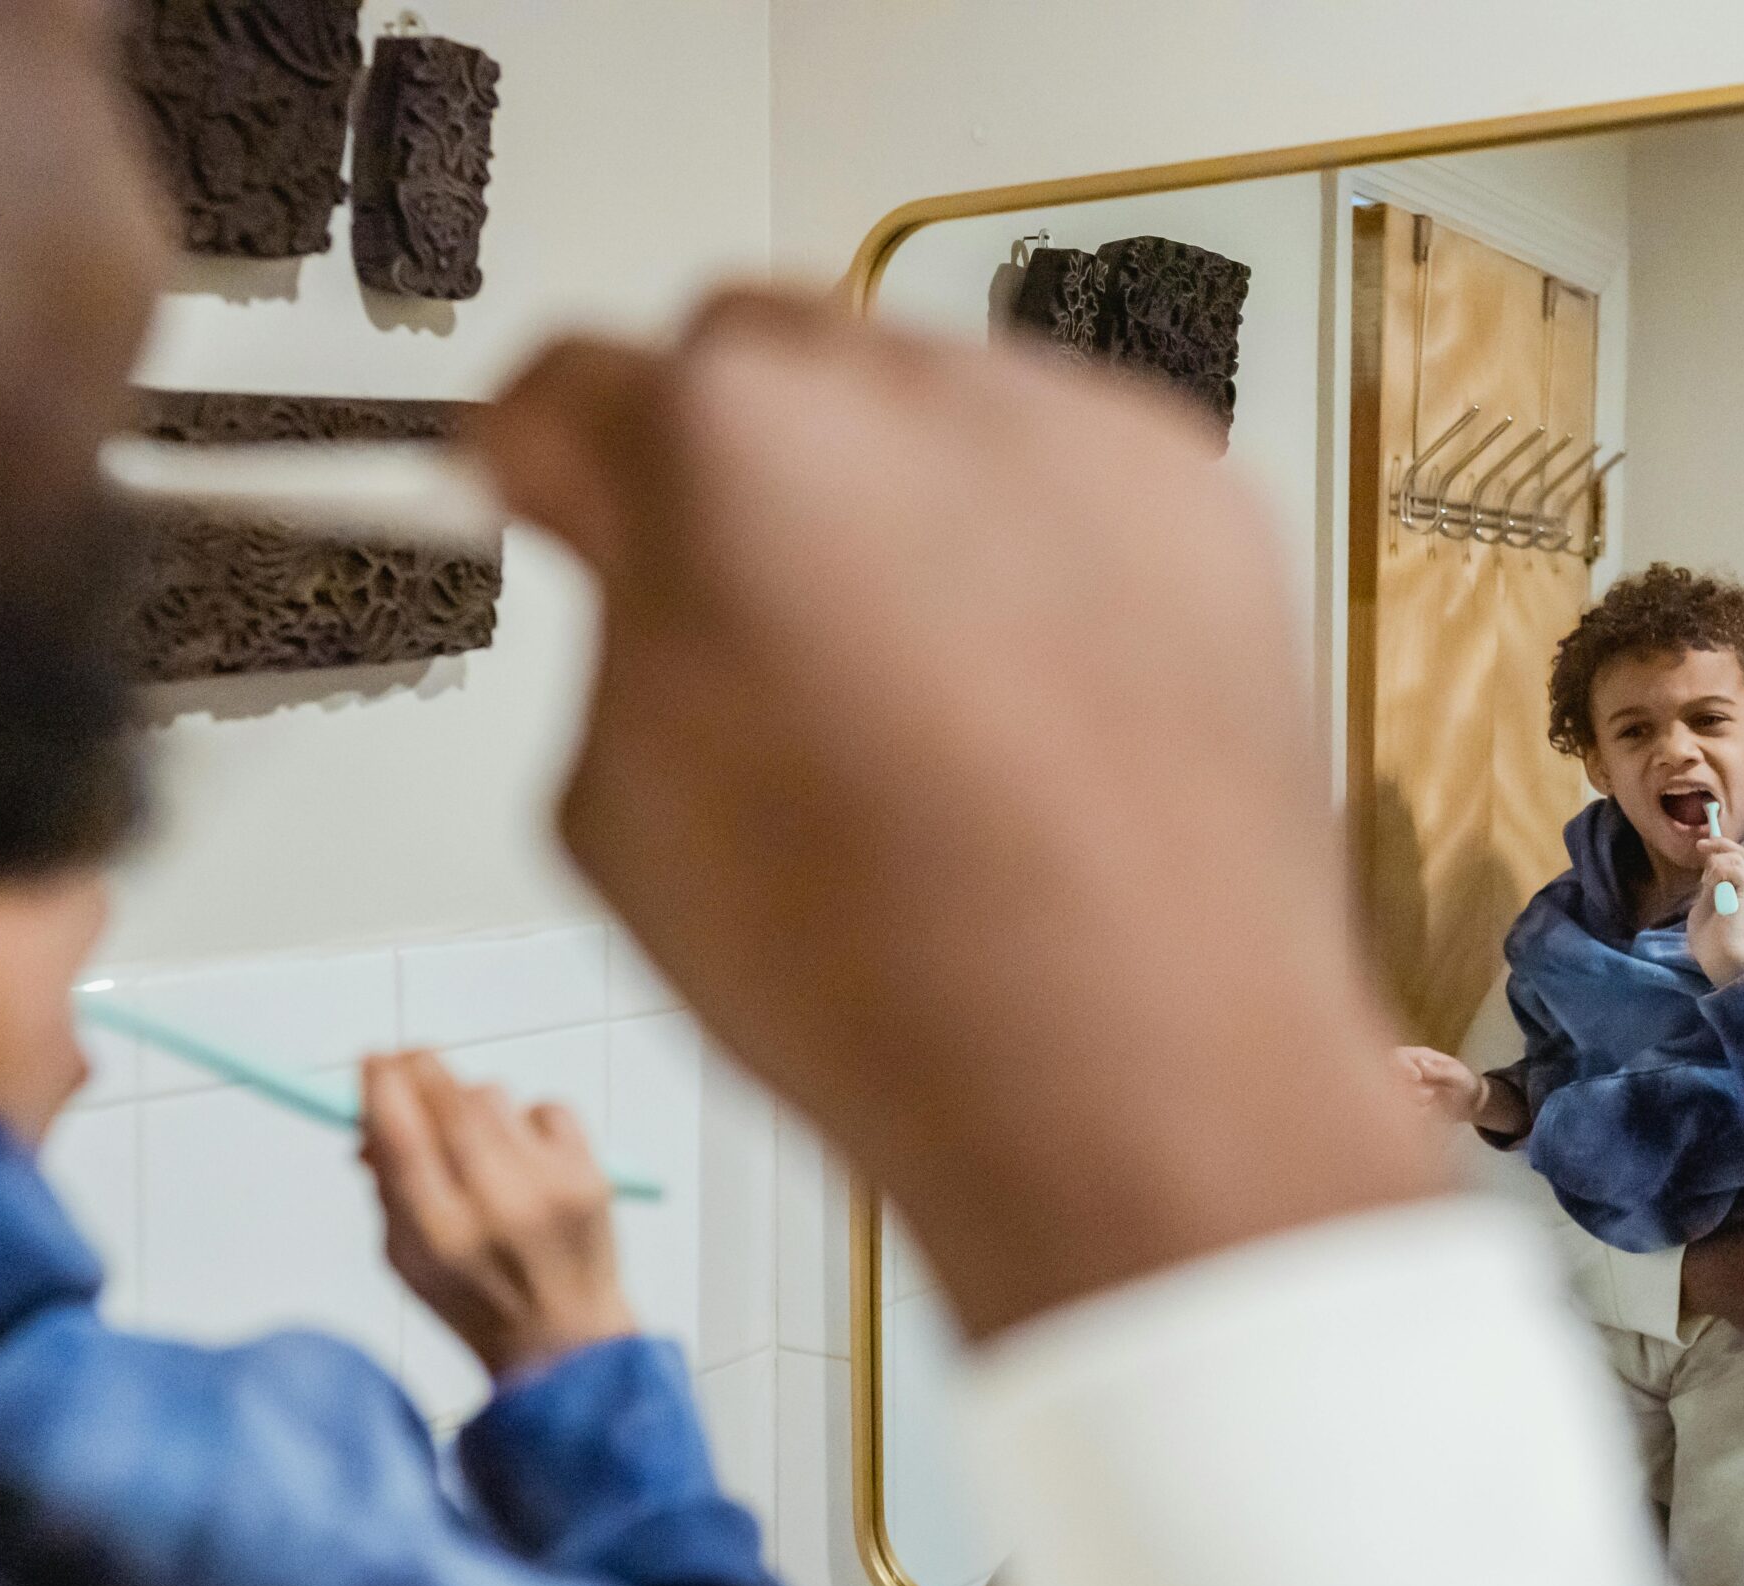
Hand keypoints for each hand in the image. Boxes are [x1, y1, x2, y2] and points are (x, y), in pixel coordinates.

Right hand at [359, 1051, 635, 1379]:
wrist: (565, 1342)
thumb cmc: (477, 1302)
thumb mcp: (407, 1261)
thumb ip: (388, 1188)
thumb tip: (373, 1117)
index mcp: (439, 1234)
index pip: (401, 1134)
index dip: (381, 1085)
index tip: (371, 1060)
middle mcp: (495, 1206)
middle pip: (449, 1099)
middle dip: (419, 1069)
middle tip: (406, 1062)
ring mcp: (548, 1187)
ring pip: (493, 1095)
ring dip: (470, 1103)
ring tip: (471, 1140)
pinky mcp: (589, 1175)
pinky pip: (547, 1108)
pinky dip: (526, 1121)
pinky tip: (522, 1155)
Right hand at [476, 292, 1449, 1336]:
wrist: (1140, 1071)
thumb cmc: (876, 978)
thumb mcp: (620, 812)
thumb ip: (616, 622)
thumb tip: (640, 559)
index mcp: (725, 449)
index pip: (573, 382)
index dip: (542, 460)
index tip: (552, 498)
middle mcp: (908, 393)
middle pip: (757, 357)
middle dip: (721, 459)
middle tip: (735, 604)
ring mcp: (1076, 434)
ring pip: (923, 406)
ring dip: (885, 499)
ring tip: (916, 687)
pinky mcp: (1201, 498)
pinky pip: (1065, 477)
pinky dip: (1027, 547)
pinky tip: (1031, 696)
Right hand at [1394, 1047, 1485, 1121]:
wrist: (1470, 1105)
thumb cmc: (1465, 1083)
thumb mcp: (1458, 1075)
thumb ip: (1441, 1070)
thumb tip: (1420, 1063)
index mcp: (1419, 1057)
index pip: (1397, 1055)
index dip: (1402, 1065)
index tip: (1416, 1077)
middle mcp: (1407, 1071)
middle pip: (1389, 1076)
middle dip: (1406, 1087)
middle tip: (1429, 1095)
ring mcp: (1405, 1089)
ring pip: (1393, 1095)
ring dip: (1411, 1101)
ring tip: (1431, 1101)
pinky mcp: (1407, 1106)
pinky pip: (1401, 1110)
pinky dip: (1414, 1112)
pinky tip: (1429, 1111)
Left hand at [1686, 834, 1743, 986]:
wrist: (1721, 958)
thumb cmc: (1710, 940)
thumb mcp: (1704, 906)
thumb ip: (1708, 889)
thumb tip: (1708, 872)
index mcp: (1741, 891)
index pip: (1737, 861)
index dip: (1721, 849)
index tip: (1702, 846)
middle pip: (1742, 853)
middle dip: (1720, 845)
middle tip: (1700, 845)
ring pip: (1738, 857)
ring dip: (1716, 863)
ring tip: (1705, 883)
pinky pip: (1735, 869)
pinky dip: (1719, 871)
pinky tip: (1711, 886)